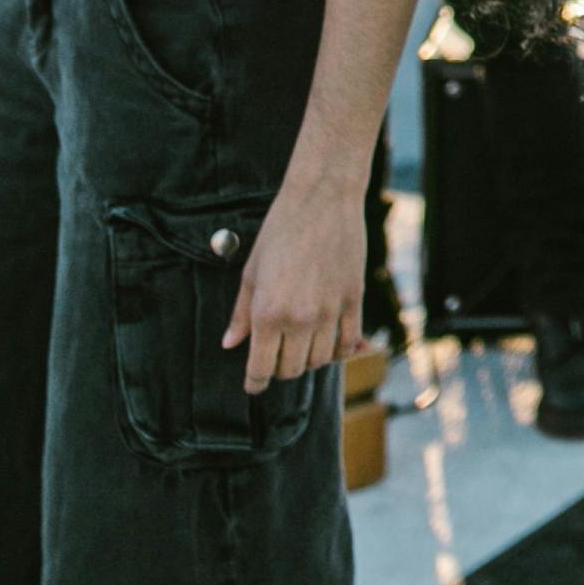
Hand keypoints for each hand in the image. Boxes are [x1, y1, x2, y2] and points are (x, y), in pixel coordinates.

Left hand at [224, 165, 369, 396]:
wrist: (322, 199)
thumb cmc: (280, 230)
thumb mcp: (251, 272)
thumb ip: (241, 313)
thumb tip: (230, 343)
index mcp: (268, 313)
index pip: (261, 368)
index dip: (255, 383)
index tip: (253, 386)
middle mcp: (299, 319)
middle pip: (292, 369)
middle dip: (280, 370)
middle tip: (275, 358)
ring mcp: (330, 312)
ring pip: (321, 361)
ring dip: (308, 360)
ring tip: (301, 347)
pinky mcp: (353, 301)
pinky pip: (348, 342)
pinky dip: (339, 350)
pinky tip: (330, 343)